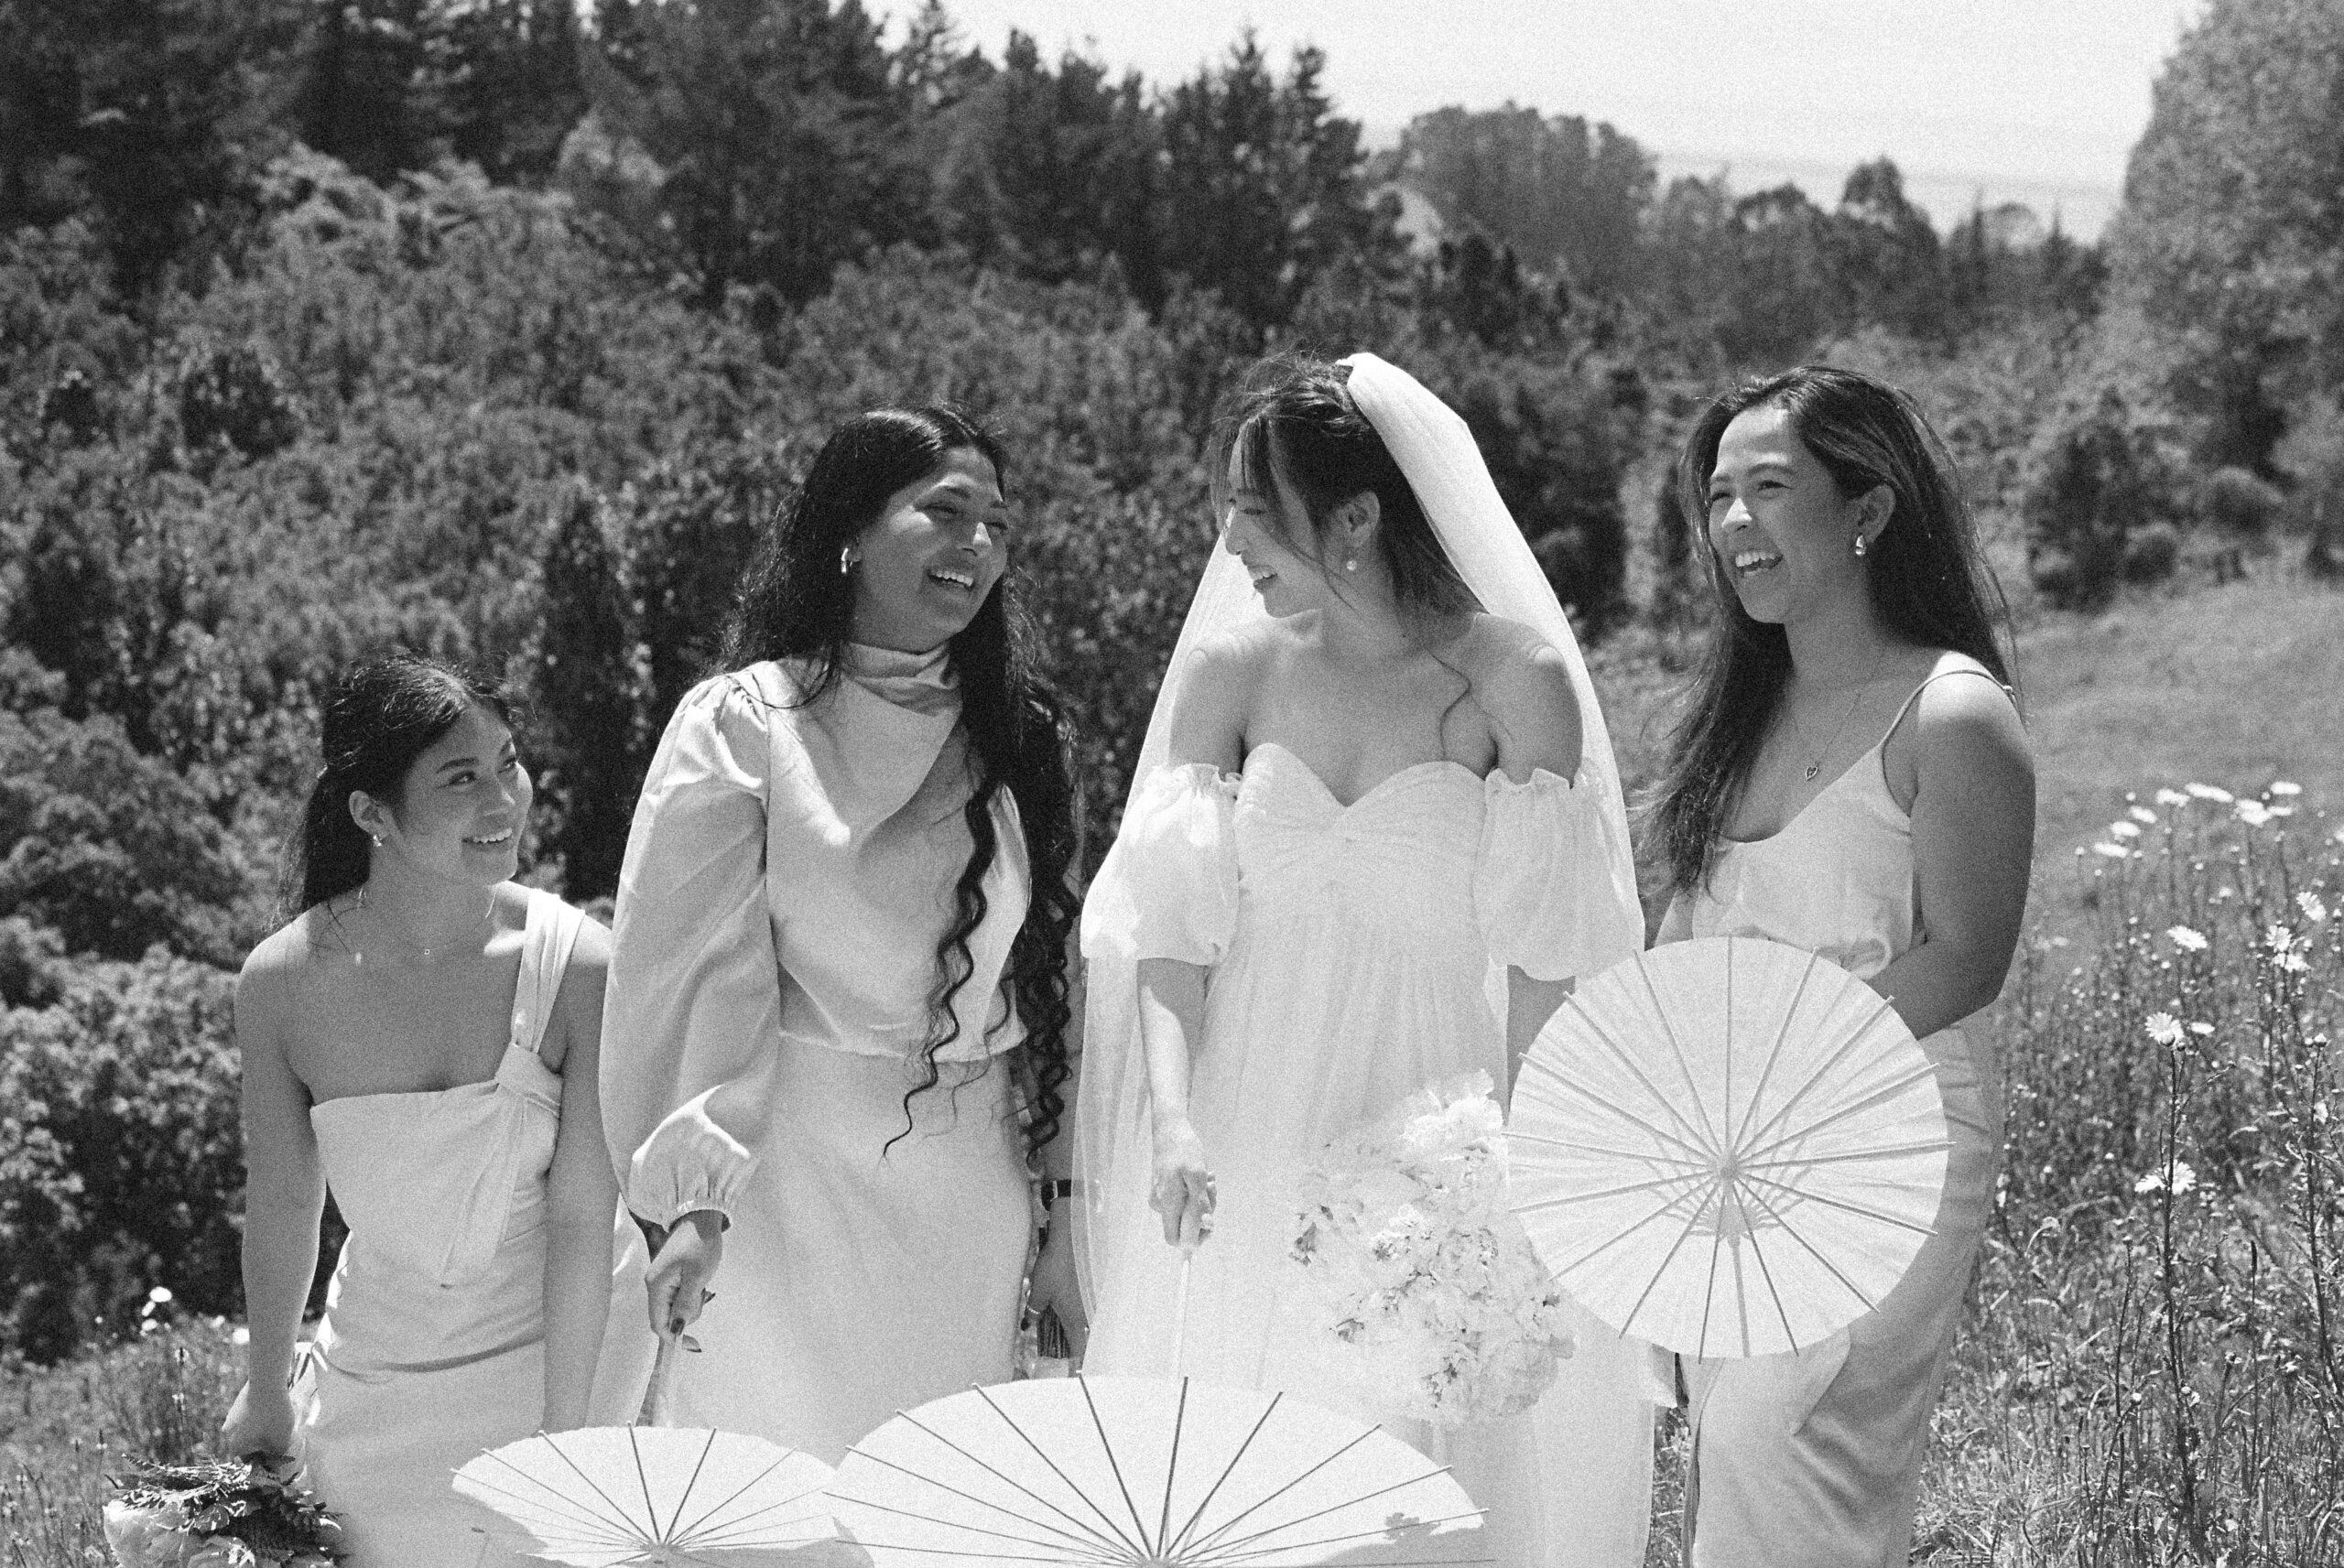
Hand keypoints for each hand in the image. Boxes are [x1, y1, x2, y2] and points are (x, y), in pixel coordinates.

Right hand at [218, 1377, 295, 1459]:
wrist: (266, 1381)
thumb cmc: (274, 1415)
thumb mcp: (281, 1441)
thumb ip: (276, 1457)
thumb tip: (276, 1466)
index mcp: (235, 1446)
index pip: (247, 1463)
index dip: (263, 1463)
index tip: (276, 1459)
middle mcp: (228, 1434)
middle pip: (246, 1446)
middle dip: (262, 1447)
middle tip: (279, 1442)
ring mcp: (231, 1417)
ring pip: (248, 1431)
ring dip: (261, 1432)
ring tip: (278, 1426)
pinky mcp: (237, 1404)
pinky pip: (249, 1417)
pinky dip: (260, 1419)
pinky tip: (273, 1413)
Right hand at [645, 1210, 723, 1342]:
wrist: (701, 1217)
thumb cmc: (701, 1244)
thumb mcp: (698, 1276)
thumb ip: (687, 1304)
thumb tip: (677, 1329)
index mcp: (656, 1286)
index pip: (658, 1323)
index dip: (673, 1337)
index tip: (694, 1345)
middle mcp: (654, 1285)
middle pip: (666, 1317)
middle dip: (686, 1315)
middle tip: (703, 1295)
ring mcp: (661, 1281)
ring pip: (674, 1308)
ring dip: (691, 1304)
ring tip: (703, 1285)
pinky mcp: (670, 1276)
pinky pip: (678, 1296)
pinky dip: (691, 1295)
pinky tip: (700, 1283)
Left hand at [1027, 1220, 1088, 1361]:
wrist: (1072, 1238)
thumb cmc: (1055, 1266)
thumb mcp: (1038, 1290)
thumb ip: (1034, 1310)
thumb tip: (1028, 1324)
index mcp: (1075, 1318)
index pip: (1080, 1350)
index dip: (1077, 1363)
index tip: (1072, 1371)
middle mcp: (1089, 1312)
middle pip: (1088, 1337)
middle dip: (1079, 1346)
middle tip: (1068, 1349)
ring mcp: (1094, 1299)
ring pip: (1091, 1322)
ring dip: (1082, 1327)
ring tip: (1069, 1327)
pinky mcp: (1097, 1287)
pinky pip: (1092, 1306)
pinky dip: (1085, 1310)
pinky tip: (1074, 1302)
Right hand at [1149, 1118, 1214, 1249]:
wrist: (1170, 1129)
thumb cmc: (1184, 1150)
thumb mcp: (1198, 1176)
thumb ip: (1200, 1204)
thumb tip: (1206, 1227)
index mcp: (1167, 1204)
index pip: (1175, 1239)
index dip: (1194, 1238)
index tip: (1209, 1222)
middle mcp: (1160, 1205)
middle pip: (1184, 1225)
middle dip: (1203, 1212)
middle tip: (1211, 1189)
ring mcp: (1160, 1197)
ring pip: (1187, 1212)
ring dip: (1202, 1199)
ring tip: (1207, 1178)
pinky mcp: (1164, 1190)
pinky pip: (1183, 1201)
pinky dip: (1196, 1192)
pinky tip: (1200, 1176)